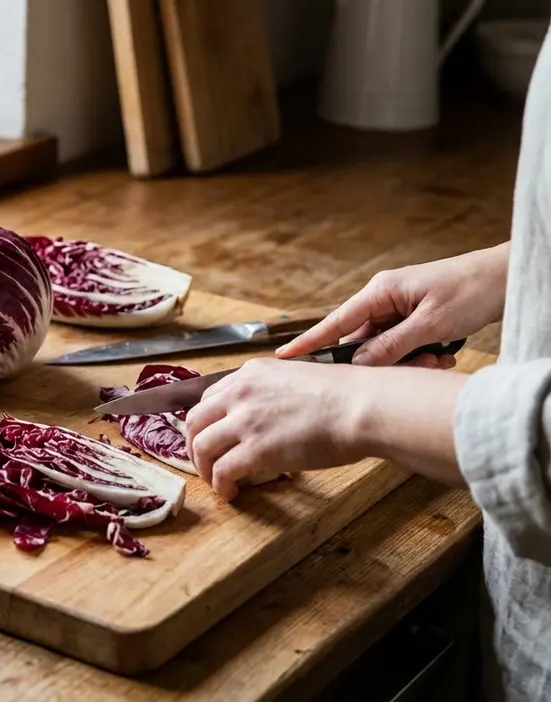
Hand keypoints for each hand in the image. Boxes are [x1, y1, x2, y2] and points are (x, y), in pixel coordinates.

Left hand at [184, 359, 468, 500]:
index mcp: (250, 374)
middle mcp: (240, 393)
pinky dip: (220, 485)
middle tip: (204, 462)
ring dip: (203, 468)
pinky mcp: (255, 449)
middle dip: (194, 445)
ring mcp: (245, 421)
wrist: (363, 406)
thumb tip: (270, 414)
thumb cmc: (347, 395)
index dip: (207, 421)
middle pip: (195, 421)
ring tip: (215, 482)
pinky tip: (230, 493)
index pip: (210, 398)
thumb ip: (273, 392)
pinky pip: (222, 471)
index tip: (211, 436)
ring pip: (201, 446)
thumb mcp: (297, 379)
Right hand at [277, 244, 507, 366]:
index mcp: (380, 291)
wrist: (507, 277)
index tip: (284, 356)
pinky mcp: (415, 317)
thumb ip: (391, 346)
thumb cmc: (472, 289)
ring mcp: (399, 308)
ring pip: (387, 347)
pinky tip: (444, 354)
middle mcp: (385, 298)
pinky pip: (405, 344)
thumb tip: (358, 365)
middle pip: (364, 341)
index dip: (310, 341)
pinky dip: (421, 354)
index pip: (336, 322)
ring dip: (410, 359)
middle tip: (419, 364)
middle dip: (386, 360)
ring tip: (439, 357)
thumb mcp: (431, 324)